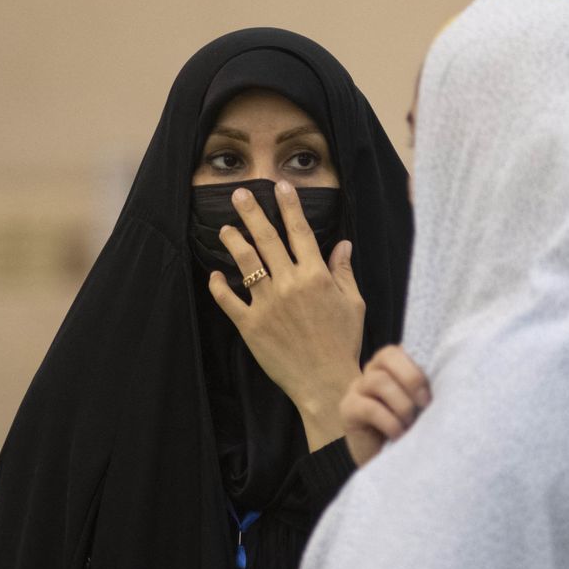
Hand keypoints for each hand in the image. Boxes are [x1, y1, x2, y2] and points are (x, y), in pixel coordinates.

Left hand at [209, 180, 365, 450]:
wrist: (326, 381)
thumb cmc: (344, 342)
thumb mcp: (354, 304)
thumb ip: (344, 272)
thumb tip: (343, 244)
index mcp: (316, 276)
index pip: (301, 232)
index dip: (290, 206)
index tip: (280, 186)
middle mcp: (290, 284)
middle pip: (267, 239)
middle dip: (252, 213)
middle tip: (239, 194)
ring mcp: (268, 304)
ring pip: (246, 263)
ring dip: (234, 242)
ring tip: (225, 228)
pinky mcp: (251, 325)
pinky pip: (229, 301)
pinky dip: (219, 286)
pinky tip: (214, 274)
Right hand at [341, 345, 430, 466]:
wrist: (386, 460)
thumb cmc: (410, 427)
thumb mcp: (421, 404)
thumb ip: (427, 388)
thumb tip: (450, 380)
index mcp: (393, 363)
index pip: (402, 348)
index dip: (419, 364)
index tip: (436, 386)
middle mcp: (373, 369)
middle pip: (387, 356)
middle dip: (411, 378)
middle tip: (425, 403)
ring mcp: (358, 387)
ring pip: (378, 381)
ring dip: (401, 404)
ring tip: (411, 423)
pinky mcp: (348, 408)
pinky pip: (369, 407)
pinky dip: (389, 421)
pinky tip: (399, 434)